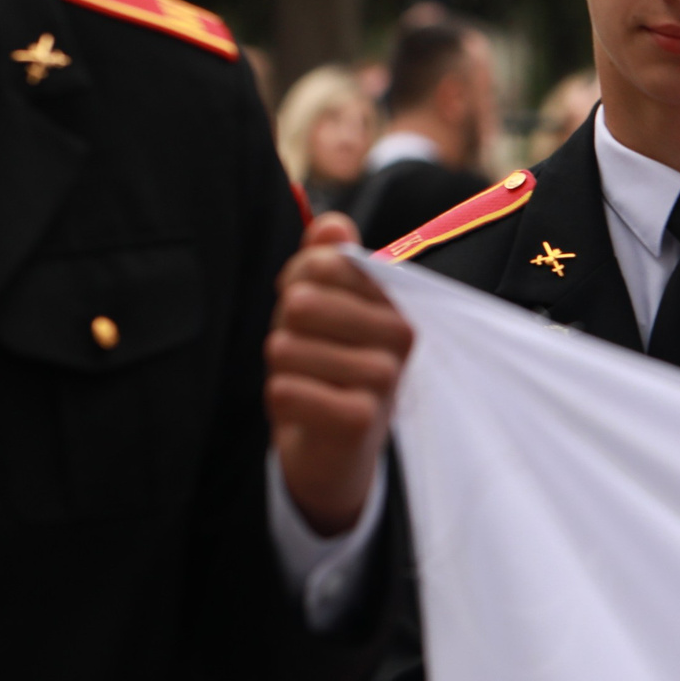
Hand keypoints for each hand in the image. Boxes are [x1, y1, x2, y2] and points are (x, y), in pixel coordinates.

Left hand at [265, 213, 413, 535]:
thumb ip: (327, 261)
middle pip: (299, 303)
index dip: (294, 285)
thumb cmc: (328, 370)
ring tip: (307, 384)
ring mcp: (385, 377)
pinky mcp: (360, 419)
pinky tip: (302, 410)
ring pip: (285, 347)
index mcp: (394, 300)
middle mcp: (400, 334)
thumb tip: (332, 225)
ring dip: (281, 370)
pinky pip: (283, 389)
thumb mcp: (325, 310)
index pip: (320, 263)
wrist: (336, 455)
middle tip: (306, 357)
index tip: (309, 316)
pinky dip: (279, 400)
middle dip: (284, 330)